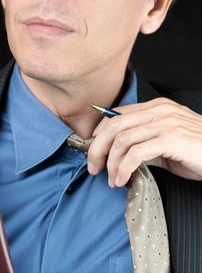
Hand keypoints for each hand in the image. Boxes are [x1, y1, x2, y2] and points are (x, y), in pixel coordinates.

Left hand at [87, 97, 201, 186]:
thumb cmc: (197, 148)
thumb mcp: (166, 143)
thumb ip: (144, 143)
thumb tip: (120, 154)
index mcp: (156, 107)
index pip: (117, 114)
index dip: (100, 132)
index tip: (94, 149)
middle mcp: (158, 111)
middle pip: (114, 125)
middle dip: (97, 147)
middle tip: (93, 165)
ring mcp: (165, 123)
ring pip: (122, 139)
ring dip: (111, 162)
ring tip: (110, 178)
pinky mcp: (171, 139)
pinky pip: (136, 153)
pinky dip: (124, 168)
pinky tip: (122, 179)